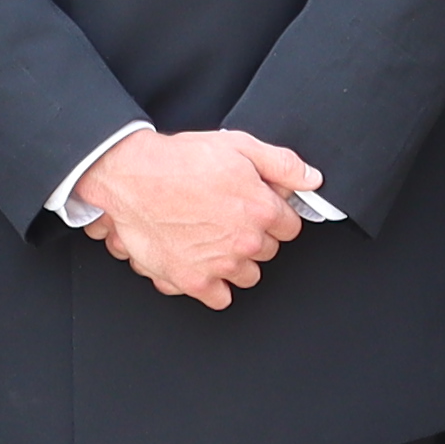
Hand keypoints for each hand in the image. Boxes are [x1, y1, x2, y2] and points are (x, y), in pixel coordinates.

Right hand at [75, 128, 315, 307]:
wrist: (133, 177)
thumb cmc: (180, 161)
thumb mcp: (238, 145)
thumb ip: (282, 164)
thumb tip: (311, 179)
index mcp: (261, 210)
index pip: (290, 226)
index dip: (273, 214)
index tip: (258, 208)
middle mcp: (244, 242)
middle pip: (268, 251)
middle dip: (255, 236)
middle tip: (230, 217)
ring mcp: (219, 265)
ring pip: (248, 276)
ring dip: (237, 261)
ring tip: (215, 239)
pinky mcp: (193, 281)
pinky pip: (220, 298)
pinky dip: (214, 285)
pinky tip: (204, 263)